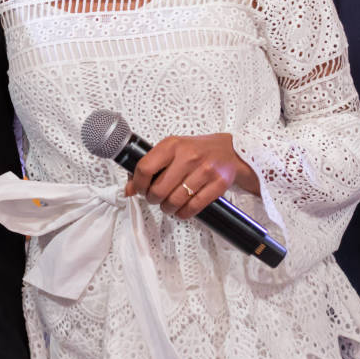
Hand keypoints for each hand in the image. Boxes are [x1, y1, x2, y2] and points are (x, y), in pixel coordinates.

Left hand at [123, 132, 259, 219]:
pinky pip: (193, 207)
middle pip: (158, 190)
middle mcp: (188, 156)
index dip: (138, 185)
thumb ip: (151, 166)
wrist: (231, 151)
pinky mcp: (218, 184)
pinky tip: (182, 210)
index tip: (139, 190)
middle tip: (156, 199)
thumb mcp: (173, 150)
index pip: (145, 168)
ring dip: (168, 208)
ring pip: (175, 201)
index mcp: (172, 145)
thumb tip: (129, 189)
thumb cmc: (198, 151)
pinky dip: (183, 213)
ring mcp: (205, 170)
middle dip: (153, 200)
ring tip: (169, 205)